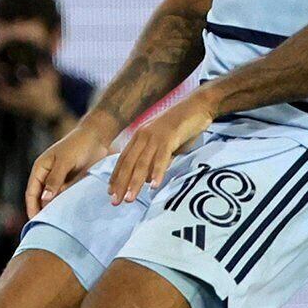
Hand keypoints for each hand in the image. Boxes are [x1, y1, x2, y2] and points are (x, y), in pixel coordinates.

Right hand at [25, 116, 120, 218]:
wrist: (96, 138)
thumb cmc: (77, 146)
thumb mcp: (65, 162)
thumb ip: (54, 180)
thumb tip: (44, 199)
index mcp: (40, 169)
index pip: (31, 192)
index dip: (31, 207)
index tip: (35, 222)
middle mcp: (47, 176)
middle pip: (40, 198)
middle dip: (42, 212)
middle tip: (47, 229)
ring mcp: (59, 180)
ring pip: (53, 199)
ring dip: (54, 210)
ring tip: (58, 226)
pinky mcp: (72, 182)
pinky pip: (66, 197)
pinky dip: (66, 205)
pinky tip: (70, 215)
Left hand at [108, 88, 219, 204]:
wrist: (197, 106)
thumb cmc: (182, 127)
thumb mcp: (164, 144)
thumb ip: (156, 159)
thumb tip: (149, 178)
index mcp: (138, 137)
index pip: (123, 160)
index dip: (116, 177)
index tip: (111, 192)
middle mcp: (142, 136)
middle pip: (128, 164)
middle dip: (121, 184)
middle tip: (115, 201)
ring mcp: (155, 137)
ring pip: (142, 164)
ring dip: (135, 183)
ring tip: (130, 199)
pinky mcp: (169, 137)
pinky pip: (161, 158)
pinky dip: (157, 173)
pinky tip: (154, 186)